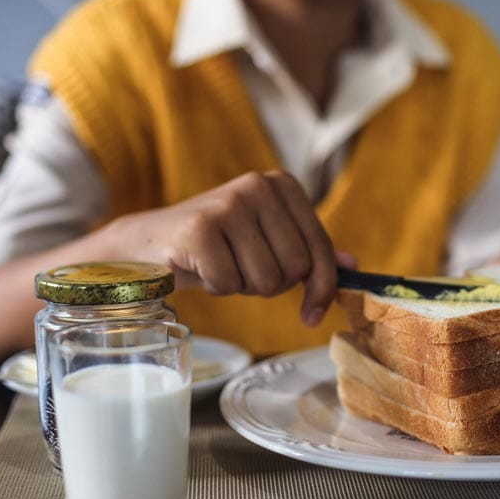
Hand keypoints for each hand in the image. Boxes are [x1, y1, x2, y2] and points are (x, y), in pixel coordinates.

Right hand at [114, 170, 355, 325]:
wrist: (148, 242)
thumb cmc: (217, 245)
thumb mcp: (267, 240)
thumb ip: (308, 248)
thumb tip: (352, 266)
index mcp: (283, 185)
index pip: (319, 248)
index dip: (321, 287)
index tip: (314, 313)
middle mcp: (258, 186)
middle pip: (295, 269)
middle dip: (271, 285)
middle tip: (242, 269)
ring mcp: (228, 204)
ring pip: (265, 280)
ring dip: (243, 286)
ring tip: (222, 264)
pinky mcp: (200, 228)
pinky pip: (230, 285)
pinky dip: (217, 288)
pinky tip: (201, 267)